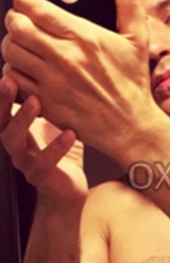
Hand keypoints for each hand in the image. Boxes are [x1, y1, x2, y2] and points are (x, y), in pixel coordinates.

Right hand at [0, 75, 87, 205]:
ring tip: (35, 101)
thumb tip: (59, 70)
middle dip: (4, 102)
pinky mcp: (41, 177)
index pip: (3, 111)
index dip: (1, 95)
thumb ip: (52, 104)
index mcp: (18, 133)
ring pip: (15, 142)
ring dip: (23, 119)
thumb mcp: (56, 124)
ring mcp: (26, 163)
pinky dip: (56, 147)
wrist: (68, 192)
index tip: (6, 72)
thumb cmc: (62, 154)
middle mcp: (16, 147)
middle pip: (2, 123)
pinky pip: (44, 162)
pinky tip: (70, 133)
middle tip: (10, 81)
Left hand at [1, 0, 155, 160]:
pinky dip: (12, 73)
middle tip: (19, 20)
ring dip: (10, 44)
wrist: (130, 125)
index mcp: (84, 37)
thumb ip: (127, 1)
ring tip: (21, 44)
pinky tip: (24, 70)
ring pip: (10, 52)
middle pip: (17, 27)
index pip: (36, 8)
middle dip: (14, 19)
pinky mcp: (45, 102)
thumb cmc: (133, 83)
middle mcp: (64, 58)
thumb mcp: (138, 38)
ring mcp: (52, 82)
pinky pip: (13, 81)